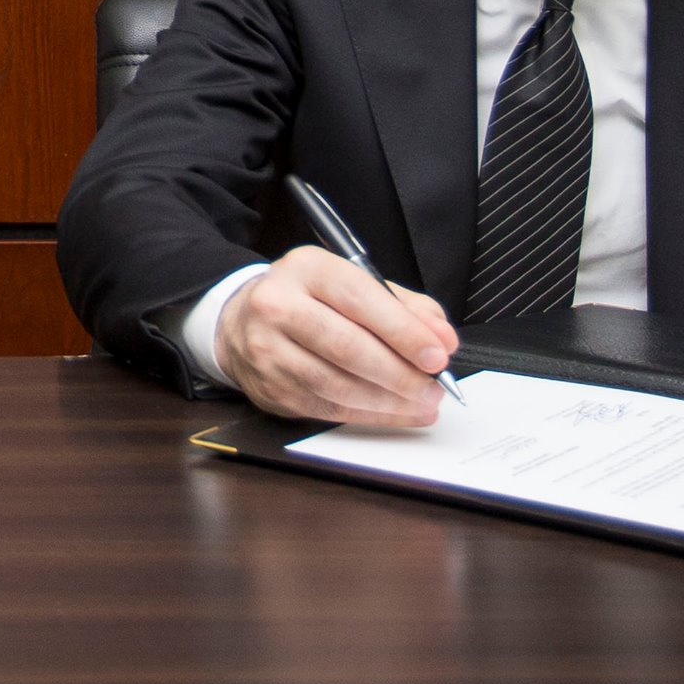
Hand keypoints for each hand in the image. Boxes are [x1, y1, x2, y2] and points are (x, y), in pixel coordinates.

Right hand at [214, 246, 457, 429]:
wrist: (242, 322)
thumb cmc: (309, 300)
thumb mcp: (352, 283)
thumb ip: (402, 306)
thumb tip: (441, 337)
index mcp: (306, 269)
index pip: (360, 299)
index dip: (403, 331)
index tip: (438, 354)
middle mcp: (278, 305)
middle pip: (347, 346)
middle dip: (400, 372)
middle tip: (435, 387)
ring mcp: (268, 350)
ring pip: (338, 384)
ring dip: (389, 400)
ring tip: (423, 403)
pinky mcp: (271, 388)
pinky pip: (328, 407)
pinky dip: (370, 414)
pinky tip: (396, 412)